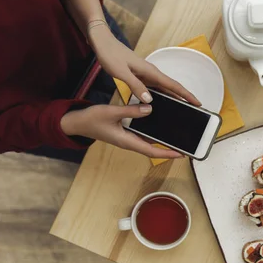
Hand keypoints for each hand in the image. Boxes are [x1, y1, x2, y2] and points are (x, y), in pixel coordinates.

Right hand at [60, 104, 182, 158]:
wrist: (77, 122)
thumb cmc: (92, 119)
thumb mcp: (111, 112)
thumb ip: (131, 110)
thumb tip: (150, 109)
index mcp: (127, 141)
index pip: (151, 151)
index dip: (167, 153)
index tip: (181, 154)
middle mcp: (130, 141)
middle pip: (153, 148)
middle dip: (169, 148)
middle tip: (185, 145)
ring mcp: (128, 137)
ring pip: (148, 141)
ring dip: (162, 140)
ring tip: (177, 135)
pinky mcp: (126, 131)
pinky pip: (142, 133)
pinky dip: (152, 131)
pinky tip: (161, 124)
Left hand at [88, 25, 200, 105]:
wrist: (103, 41)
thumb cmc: (110, 54)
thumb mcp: (121, 72)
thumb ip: (135, 86)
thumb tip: (150, 100)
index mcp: (151, 72)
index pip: (173, 85)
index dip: (187, 95)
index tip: (198, 103)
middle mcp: (152, 73)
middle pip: (172, 88)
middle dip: (184, 98)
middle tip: (194, 111)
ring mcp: (147, 74)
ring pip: (164, 89)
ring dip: (173, 98)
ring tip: (181, 110)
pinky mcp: (140, 76)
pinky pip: (155, 88)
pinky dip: (161, 96)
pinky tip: (159, 104)